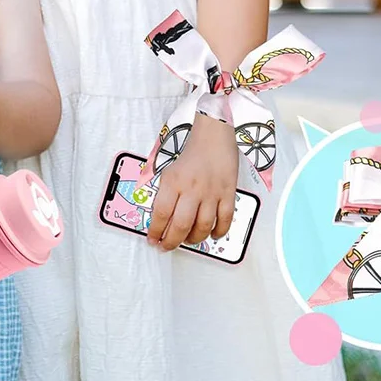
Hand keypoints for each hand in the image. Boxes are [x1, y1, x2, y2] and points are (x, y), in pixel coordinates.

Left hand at [147, 115, 238, 251]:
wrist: (213, 135)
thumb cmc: (191, 152)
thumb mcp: (169, 169)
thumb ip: (165, 192)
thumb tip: (160, 217)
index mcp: (173, 181)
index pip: (161, 213)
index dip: (156, 231)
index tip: (153, 239)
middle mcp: (192, 188)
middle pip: (181, 225)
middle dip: (172, 241)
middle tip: (167, 246)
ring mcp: (211, 192)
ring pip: (203, 227)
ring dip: (194, 239)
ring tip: (188, 240)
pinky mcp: (228, 193)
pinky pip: (225, 220)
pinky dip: (219, 232)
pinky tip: (213, 234)